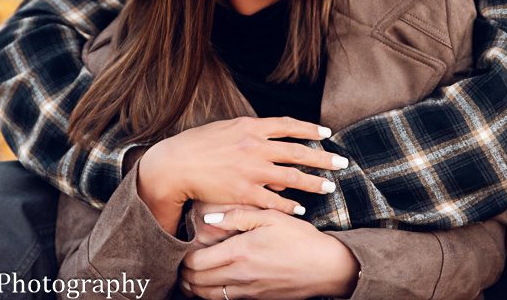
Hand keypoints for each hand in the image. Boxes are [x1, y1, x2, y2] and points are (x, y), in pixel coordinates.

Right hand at [138, 116, 347, 216]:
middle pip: (298, 152)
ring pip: (292, 177)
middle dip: (323, 158)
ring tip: (330, 187)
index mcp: (250, 127)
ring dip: (314, 183)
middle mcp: (255, 147)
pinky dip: (289, 205)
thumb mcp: (225, 129)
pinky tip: (301, 209)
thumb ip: (250, 133)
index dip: (310, 129)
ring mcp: (251, 170)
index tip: (326, 133)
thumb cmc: (197, 146)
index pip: (288, 126)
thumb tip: (270, 141)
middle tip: (342, 163)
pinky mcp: (244, 192)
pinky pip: (273, 201)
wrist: (174, 165)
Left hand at [179, 209, 360, 299]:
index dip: (183, 257)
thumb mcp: (271, 217)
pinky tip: (213, 282)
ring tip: (190, 275)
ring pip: (207, 296)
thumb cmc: (300, 238)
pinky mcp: (256, 299)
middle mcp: (240, 275)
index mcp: (240, 252)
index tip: (182, 247)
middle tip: (180, 262)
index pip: (196, 262)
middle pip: (196, 283)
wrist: (326, 267)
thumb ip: (237, 216)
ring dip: (194, 288)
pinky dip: (212, 295)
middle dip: (183, 274)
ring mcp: (248, 291)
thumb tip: (208, 218)